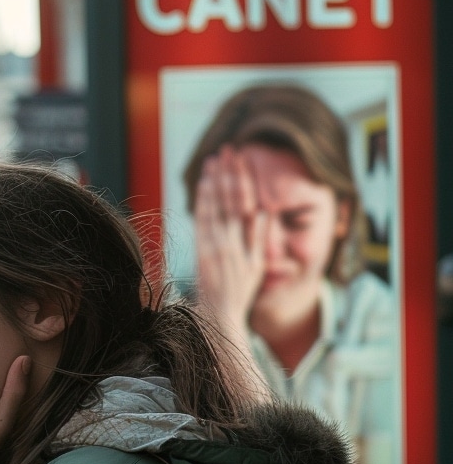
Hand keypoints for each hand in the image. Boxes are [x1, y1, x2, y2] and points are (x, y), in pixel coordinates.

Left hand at [193, 146, 265, 334]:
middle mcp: (230, 241)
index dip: (243, 180)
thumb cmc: (240, 289)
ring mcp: (214, 245)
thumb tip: (263, 210)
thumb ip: (259, 237)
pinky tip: (203, 185)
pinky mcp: (200, 250)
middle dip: (228, 173)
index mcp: (247, 243)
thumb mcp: (257, 265)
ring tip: (213, 160)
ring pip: (214, 207)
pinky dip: (202, 201)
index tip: (242, 160)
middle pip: (230, 200)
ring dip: (214, 182)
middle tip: (228, 150)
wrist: (219, 312)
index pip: (245, 203)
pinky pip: (201, 221)